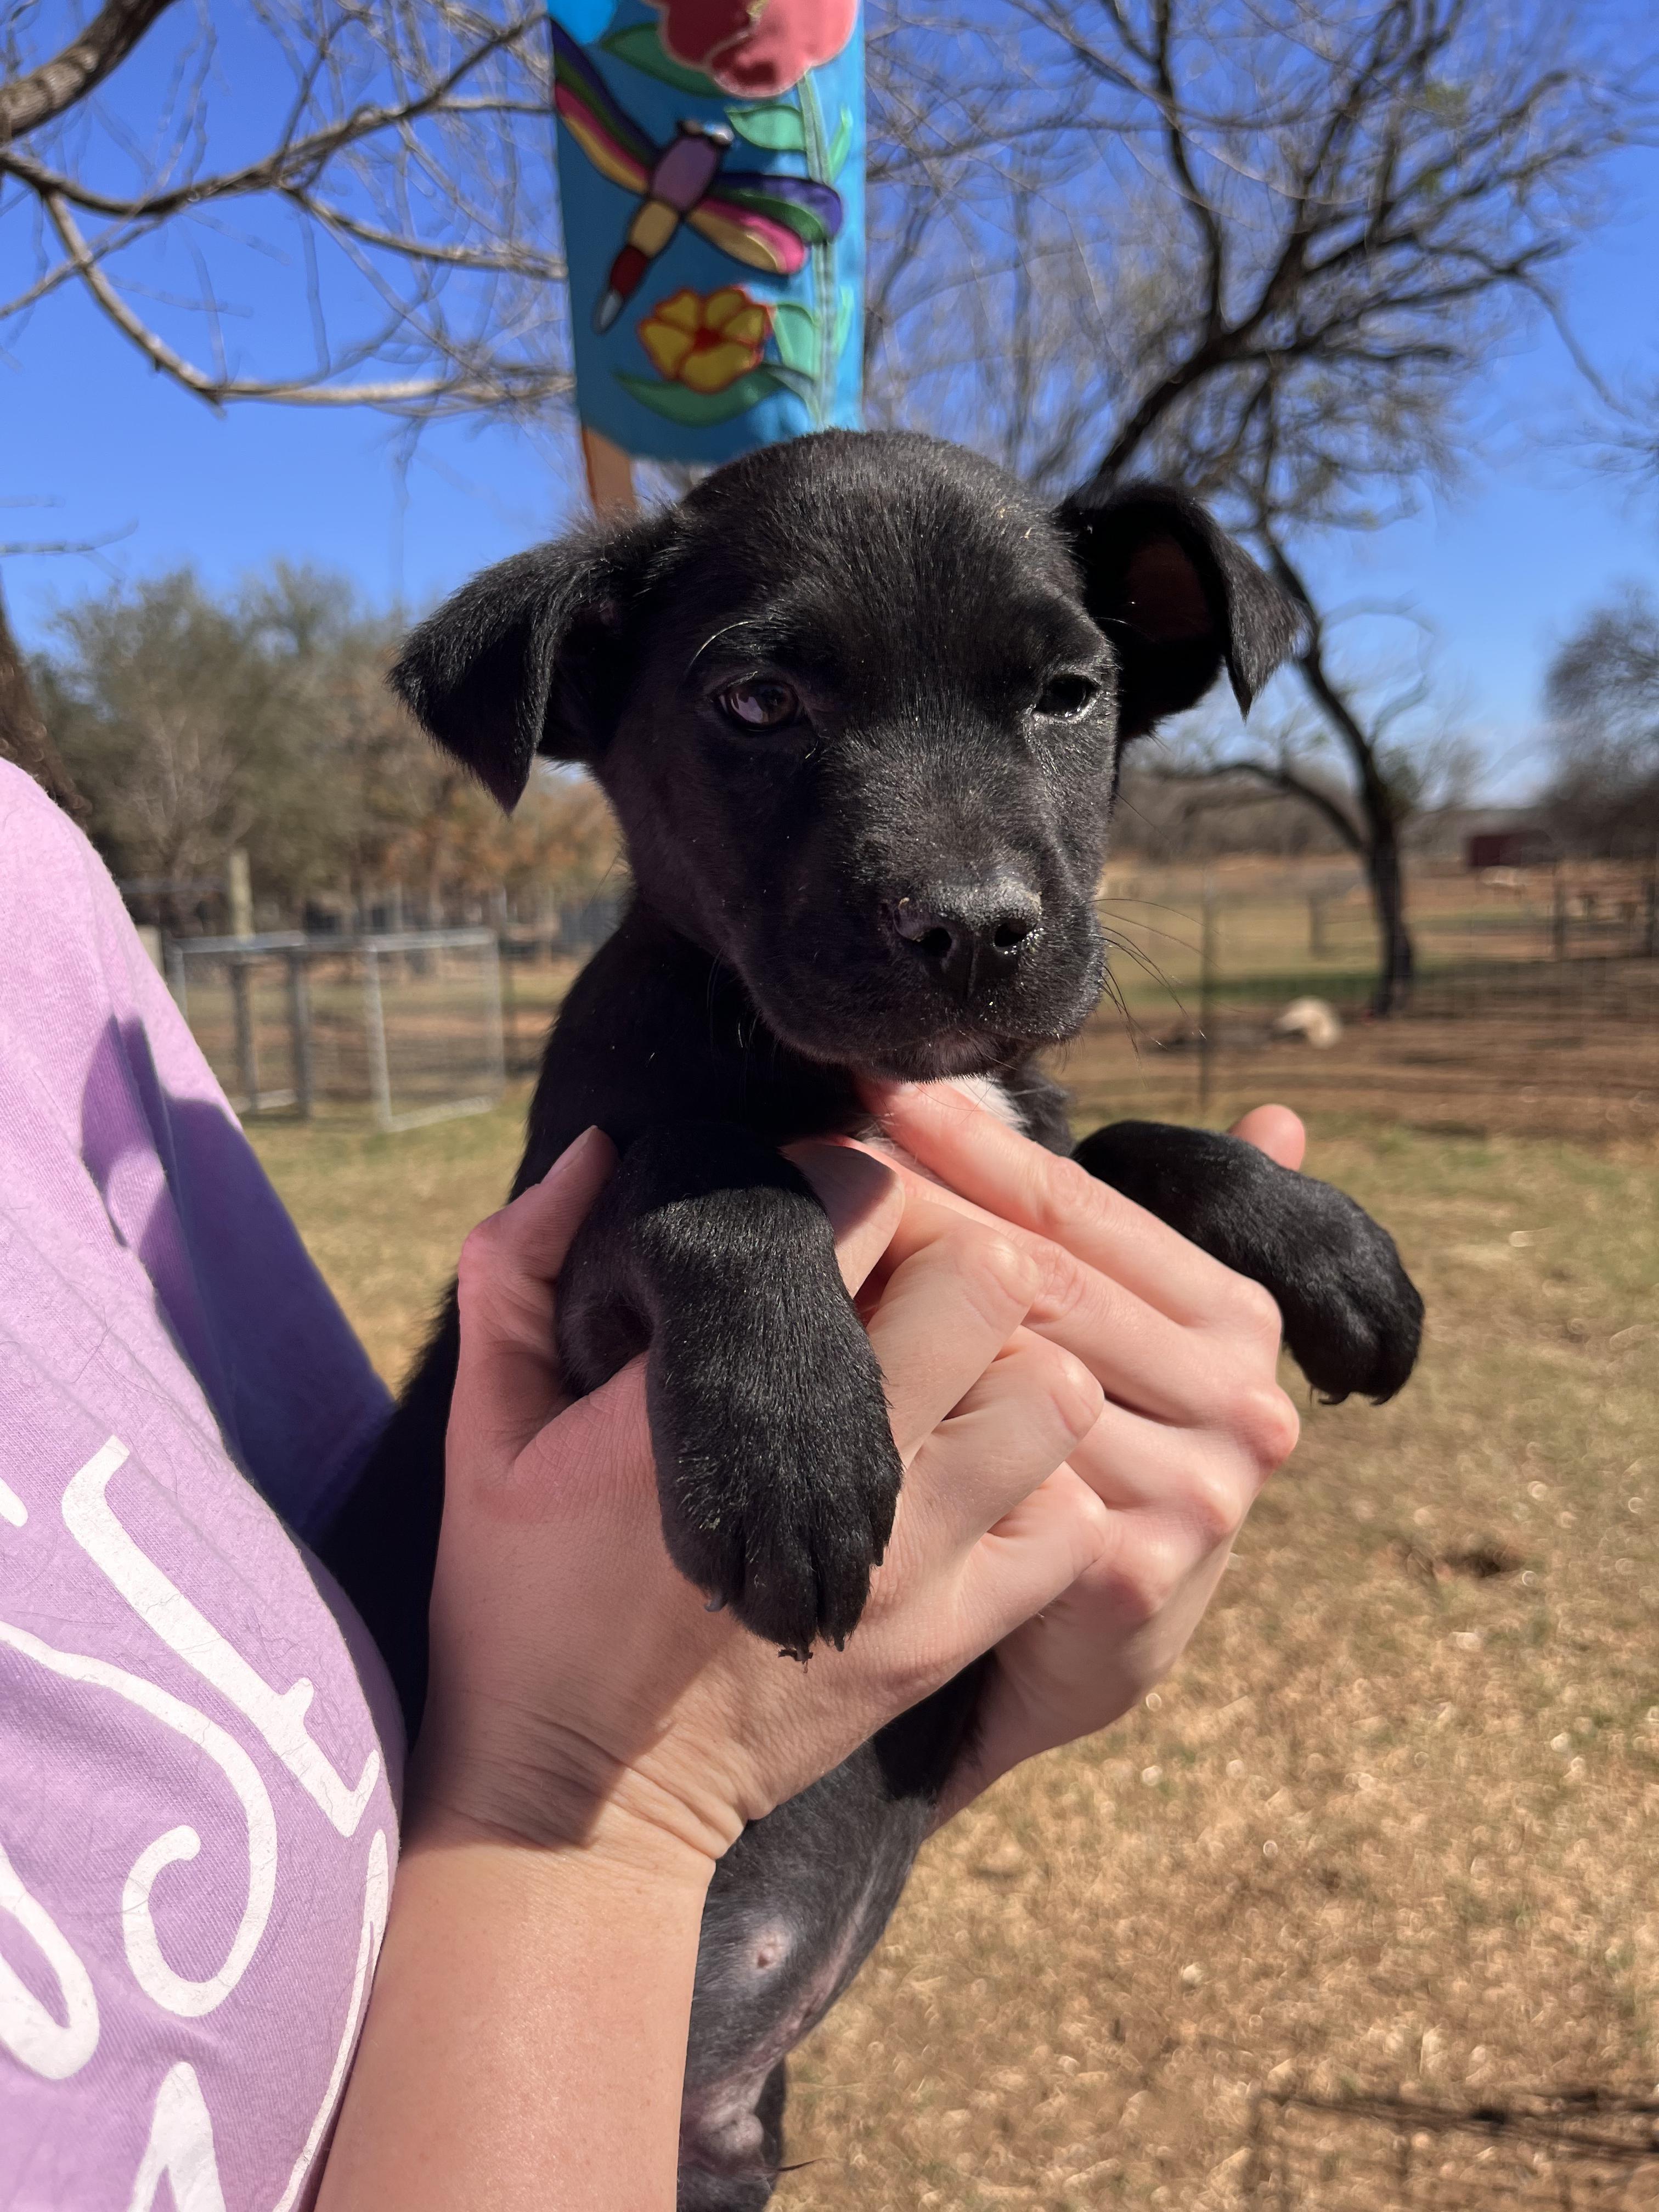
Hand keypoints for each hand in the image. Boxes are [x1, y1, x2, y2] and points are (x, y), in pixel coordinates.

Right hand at [411, 1126, 1110, 1881]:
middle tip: (898, 1285)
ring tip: (946, 1382)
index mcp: (711, 1406)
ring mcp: (906, 1564)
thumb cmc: (518, 1605)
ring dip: (1014, 1368)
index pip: (863, 1214)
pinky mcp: (948, 1639)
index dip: (853, 1185)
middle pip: (989, 1282)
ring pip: (1053, 1394)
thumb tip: (596, 1151)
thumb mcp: (481, 1433)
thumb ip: (517, 1273)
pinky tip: (976, 1486)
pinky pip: (1072, 1524)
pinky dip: (1045, 1490)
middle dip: (952, 1256)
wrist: (574, 1812)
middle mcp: (831, 1476)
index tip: (817, 1209)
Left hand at [859, 1085, 1304, 1821]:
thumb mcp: (1129, 1332)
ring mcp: (1199, 1490)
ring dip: (899, 1317)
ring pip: (1009, 1364)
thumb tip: (1284, 1111)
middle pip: (1038, 1275)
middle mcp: (1243, 1399)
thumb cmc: (1085, 1452)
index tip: (876, 1087)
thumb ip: (1176, 1230)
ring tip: (793, 1257)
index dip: (974, 1143)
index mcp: (1242, 1317)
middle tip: (807, 1153)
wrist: (1071, 1647)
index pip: (1081, 1206)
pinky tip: (833, 1390)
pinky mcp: (1133, 1571)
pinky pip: (1000, 1468)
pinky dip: (917, 1427)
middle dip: (916, 1213)